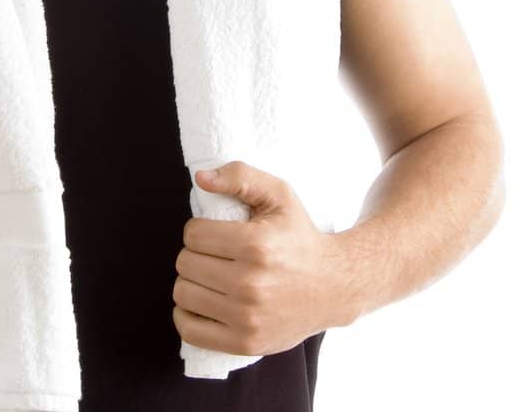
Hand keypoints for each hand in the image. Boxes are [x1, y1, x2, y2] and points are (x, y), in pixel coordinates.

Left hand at [173, 160, 365, 356]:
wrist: (334, 286)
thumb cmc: (301, 237)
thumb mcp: (279, 195)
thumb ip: (240, 176)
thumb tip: (201, 178)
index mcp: (256, 246)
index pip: (193, 234)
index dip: (199, 230)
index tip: (216, 234)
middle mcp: (251, 284)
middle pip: (185, 263)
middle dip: (195, 254)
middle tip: (216, 255)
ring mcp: (247, 317)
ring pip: (183, 294)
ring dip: (191, 282)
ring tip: (211, 277)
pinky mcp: (245, 342)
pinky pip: (190, 330)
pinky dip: (186, 315)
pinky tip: (202, 302)